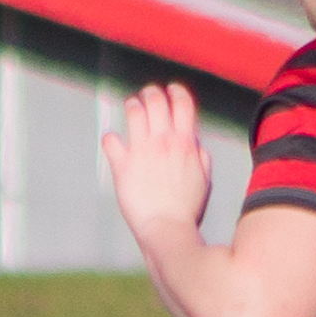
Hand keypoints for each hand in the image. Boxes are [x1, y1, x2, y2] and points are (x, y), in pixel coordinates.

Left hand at [102, 82, 215, 237]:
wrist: (166, 227)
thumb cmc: (186, 207)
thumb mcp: (204, 179)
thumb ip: (200, 157)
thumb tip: (195, 144)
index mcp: (186, 143)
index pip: (183, 104)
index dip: (176, 92)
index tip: (172, 89)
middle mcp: (163, 142)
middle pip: (156, 102)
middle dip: (152, 93)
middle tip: (148, 93)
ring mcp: (141, 151)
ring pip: (134, 113)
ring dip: (133, 105)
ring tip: (131, 105)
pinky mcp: (122, 165)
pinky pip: (111, 141)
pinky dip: (111, 138)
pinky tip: (112, 141)